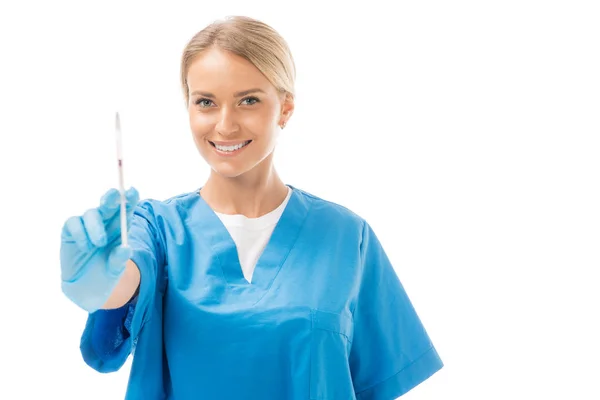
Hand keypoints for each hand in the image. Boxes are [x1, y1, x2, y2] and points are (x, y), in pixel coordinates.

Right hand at [60, 187, 139, 312]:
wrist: (86, 288)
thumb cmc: (105, 274)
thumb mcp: (115, 270)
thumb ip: (119, 259)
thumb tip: (126, 248)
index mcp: (122, 227)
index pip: (127, 208)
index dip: (130, 198)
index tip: (133, 192)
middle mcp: (105, 222)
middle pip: (109, 204)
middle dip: (112, 198)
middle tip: (115, 196)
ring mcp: (87, 224)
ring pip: (91, 213)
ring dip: (96, 226)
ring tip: (100, 243)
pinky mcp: (71, 230)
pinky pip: (74, 223)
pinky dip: (81, 233)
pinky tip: (85, 247)